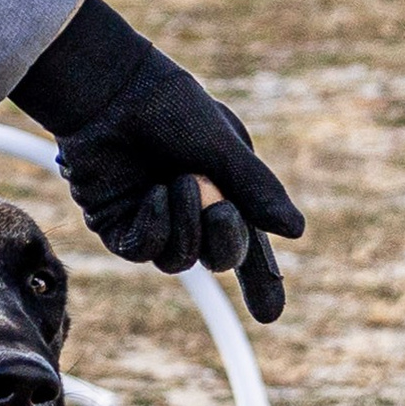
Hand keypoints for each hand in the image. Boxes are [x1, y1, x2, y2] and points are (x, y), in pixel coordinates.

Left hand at [12, 0, 304, 322]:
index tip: (270, 316)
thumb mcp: (222, 145)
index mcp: (225, 190)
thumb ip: (255, 188)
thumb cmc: (168, 106)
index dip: (262, 283)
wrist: (109, 88)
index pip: (250, 246)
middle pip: (220, 259)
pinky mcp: (115, 224)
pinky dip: (154, 227)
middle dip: (227, 241)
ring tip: (177, 181)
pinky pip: (142, 251)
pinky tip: (153, 194)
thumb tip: (295, 233)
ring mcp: (152, 220)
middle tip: (221, 207)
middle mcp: (191, 211)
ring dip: (185, 226)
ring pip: (179, 260)